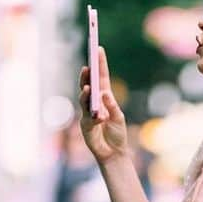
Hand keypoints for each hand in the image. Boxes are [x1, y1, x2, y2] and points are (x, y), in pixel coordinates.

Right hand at [78, 46, 126, 163]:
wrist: (113, 153)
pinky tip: (99, 115)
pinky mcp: (86, 125)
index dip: (100, 63)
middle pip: (89, 84)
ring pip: (84, 99)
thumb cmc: (117, 134)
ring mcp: (88, 113)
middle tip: (88, 65)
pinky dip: (94, 115)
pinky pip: (88, 117)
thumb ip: (112, 106)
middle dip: (88, 74)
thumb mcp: (119, 118)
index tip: (98, 48)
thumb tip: (104, 94)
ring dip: (86, 92)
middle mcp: (95, 102)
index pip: (102, 77)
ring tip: (88, 86)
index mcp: (105, 97)